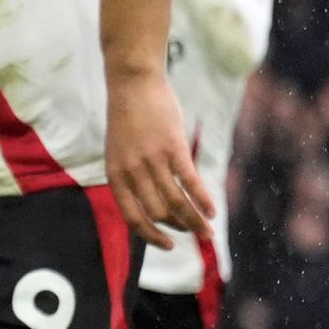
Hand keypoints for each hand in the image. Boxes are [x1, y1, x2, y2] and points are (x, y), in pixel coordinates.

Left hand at [105, 68, 214, 248]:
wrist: (132, 84)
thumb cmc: (129, 118)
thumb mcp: (120, 151)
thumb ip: (133, 176)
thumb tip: (155, 203)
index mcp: (115, 175)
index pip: (132, 216)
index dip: (150, 236)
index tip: (168, 245)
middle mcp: (131, 172)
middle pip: (158, 212)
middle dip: (180, 228)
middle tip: (197, 235)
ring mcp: (152, 160)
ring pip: (175, 202)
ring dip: (194, 221)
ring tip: (208, 232)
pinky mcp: (172, 148)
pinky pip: (190, 182)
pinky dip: (202, 199)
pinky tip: (212, 211)